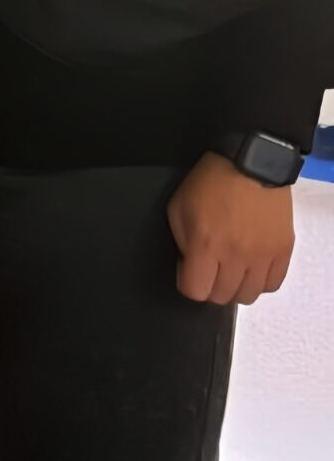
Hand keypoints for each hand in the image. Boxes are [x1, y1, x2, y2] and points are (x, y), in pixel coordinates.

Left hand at [168, 152, 294, 306]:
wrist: (250, 163)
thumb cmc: (210, 183)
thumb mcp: (178, 209)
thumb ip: (182, 243)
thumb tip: (189, 267)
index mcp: (205, 244)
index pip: (195, 291)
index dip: (188, 283)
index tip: (189, 270)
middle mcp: (235, 255)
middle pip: (221, 297)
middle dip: (210, 286)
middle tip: (210, 267)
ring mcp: (262, 255)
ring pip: (247, 296)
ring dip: (235, 287)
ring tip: (232, 269)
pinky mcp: (282, 251)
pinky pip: (272, 285)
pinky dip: (259, 282)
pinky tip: (251, 268)